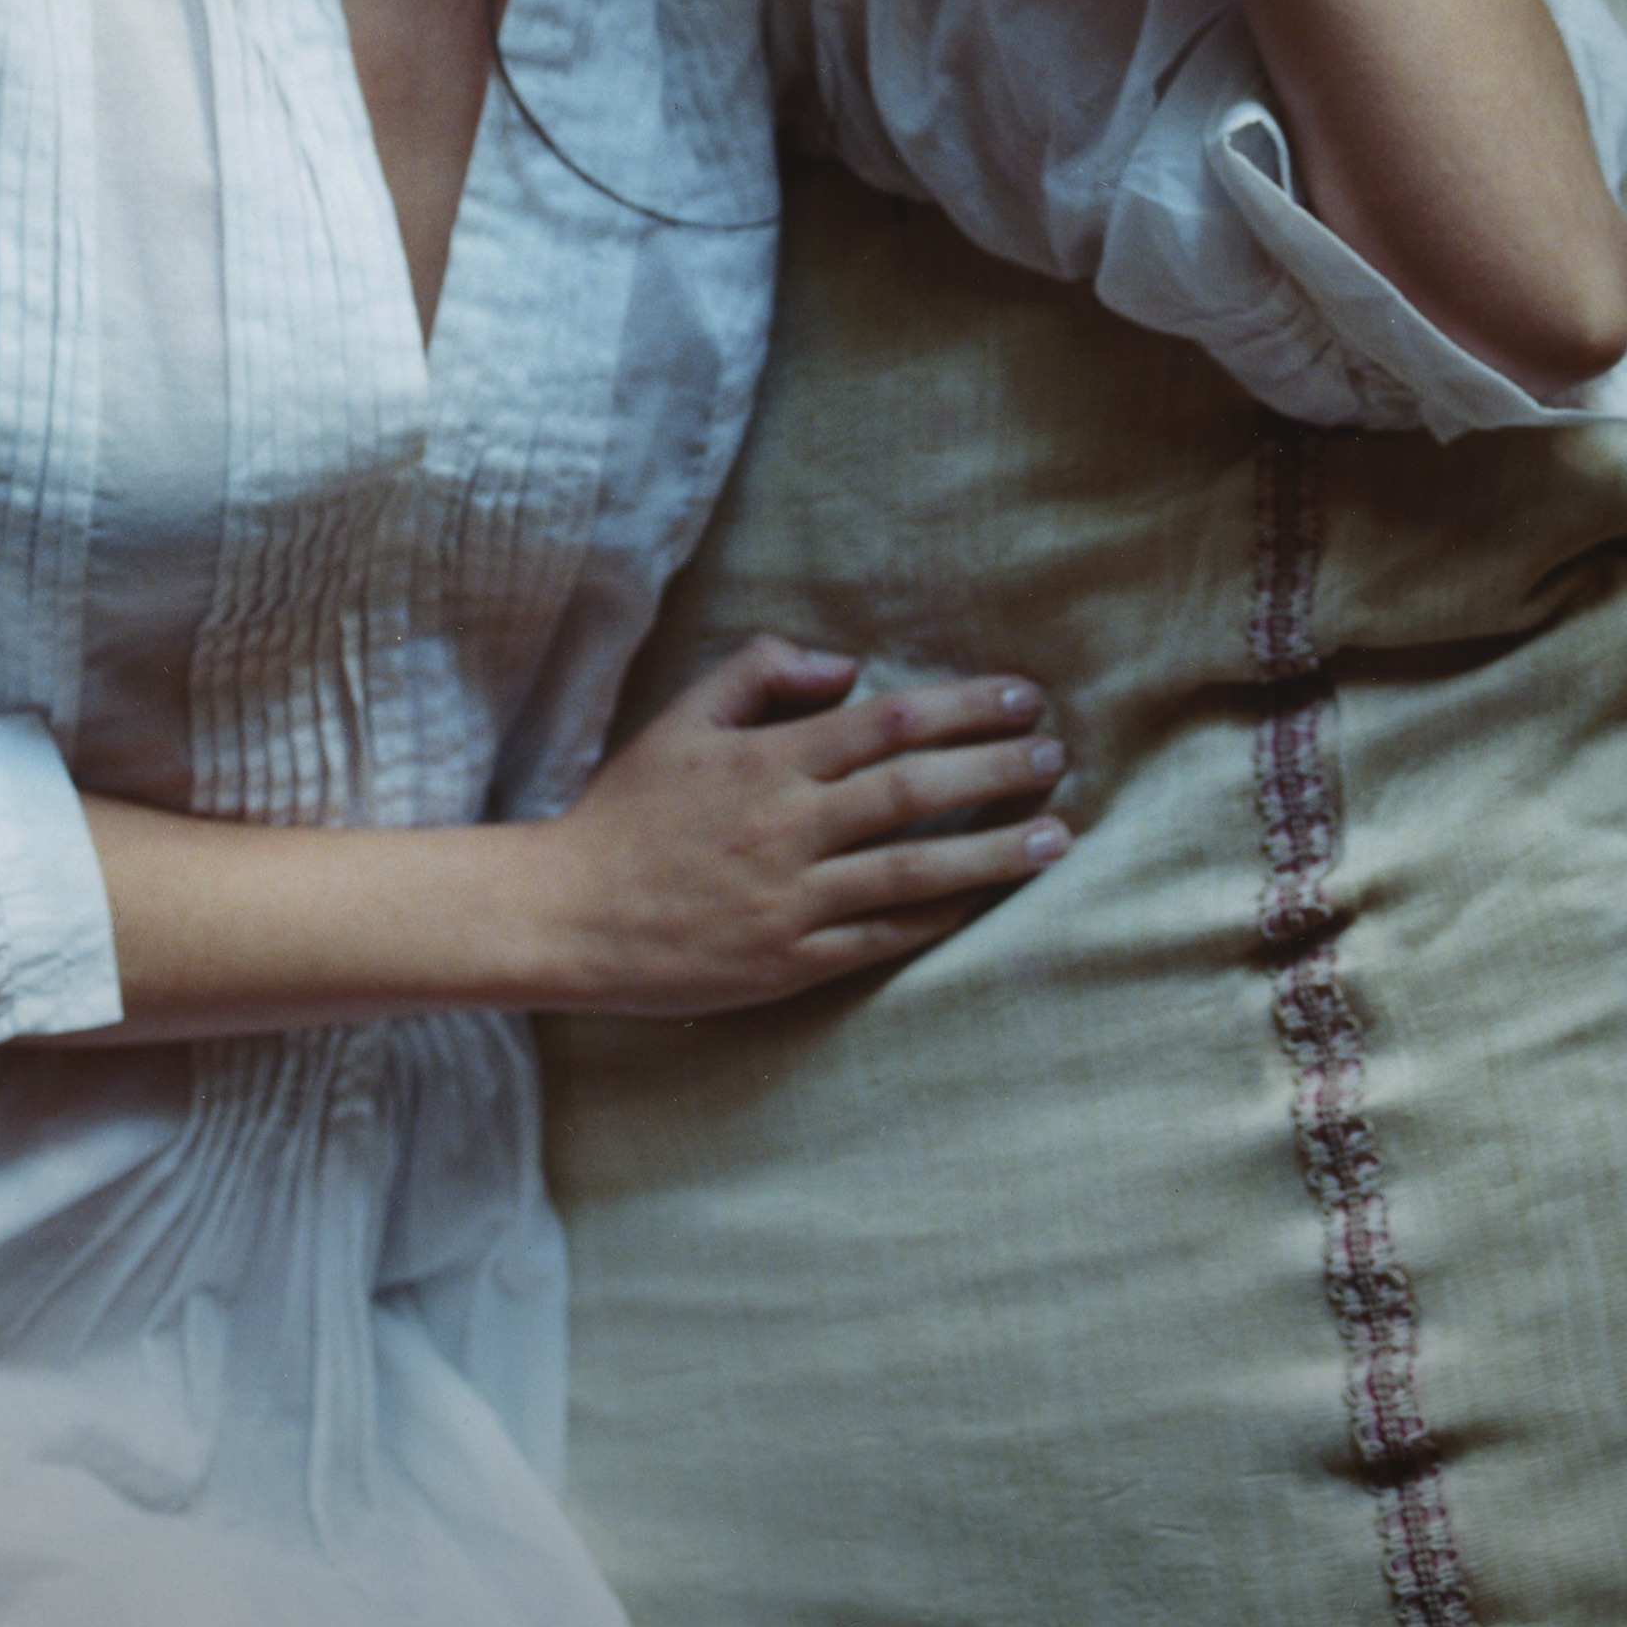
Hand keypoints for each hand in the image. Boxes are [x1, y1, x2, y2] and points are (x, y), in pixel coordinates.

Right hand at [523, 632, 1073, 1015]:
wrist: (570, 914)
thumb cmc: (630, 810)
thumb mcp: (683, 718)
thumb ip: (761, 672)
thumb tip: (849, 665)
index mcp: (766, 760)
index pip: (887, 721)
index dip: (964, 706)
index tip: (1022, 697)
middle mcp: (788, 826)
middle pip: (915, 791)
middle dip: (997, 770)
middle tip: (1055, 757)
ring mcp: (792, 899)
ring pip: (915, 870)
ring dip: (994, 851)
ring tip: (1056, 835)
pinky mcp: (790, 962)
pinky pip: (883, 938)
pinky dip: (941, 918)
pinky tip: (987, 900)